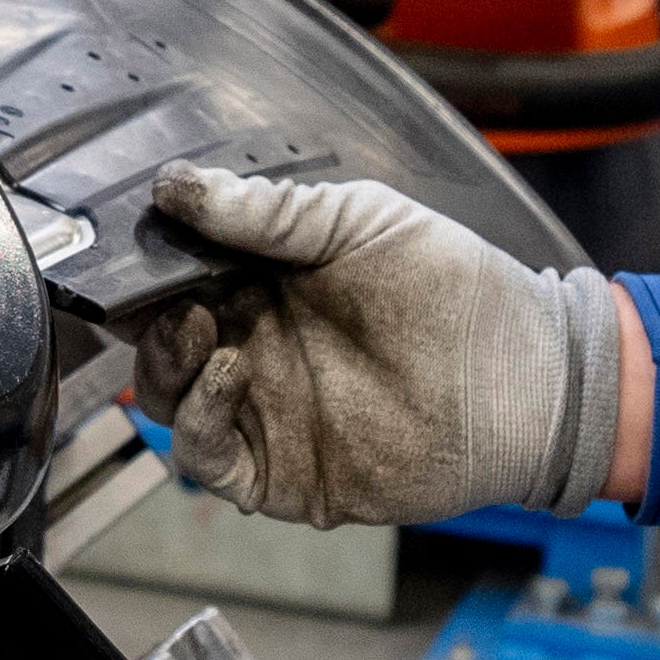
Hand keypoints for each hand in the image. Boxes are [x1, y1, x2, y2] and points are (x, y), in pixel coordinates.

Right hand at [127, 165, 634, 534]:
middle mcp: (255, 347)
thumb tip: (178, 187)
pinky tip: (225, 372)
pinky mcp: (278, 471)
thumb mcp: (360, 221)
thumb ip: (268, 211)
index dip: (149, 263)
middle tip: (159, 291)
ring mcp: (263, 411)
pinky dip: (197, 418)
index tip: (136, 242)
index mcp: (268, 284)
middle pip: (157, 340)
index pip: (178, 275)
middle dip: (144, 316)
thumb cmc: (458, 291)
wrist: (523, 379)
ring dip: (162, 364)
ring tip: (194, 327)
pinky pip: (205, 457)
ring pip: (167, 400)